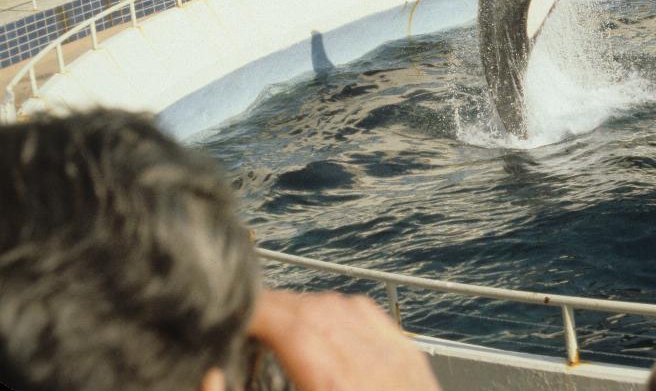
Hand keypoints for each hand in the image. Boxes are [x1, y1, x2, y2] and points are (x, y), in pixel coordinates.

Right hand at [248, 289, 441, 390]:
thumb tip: (214, 379)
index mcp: (337, 386)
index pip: (294, 329)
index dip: (259, 310)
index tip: (232, 308)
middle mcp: (373, 365)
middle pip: (318, 312)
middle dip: (277, 305)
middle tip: (246, 310)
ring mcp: (397, 358)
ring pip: (346, 308)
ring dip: (307, 305)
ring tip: (278, 316)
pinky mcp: (411, 359)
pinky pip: (375, 317)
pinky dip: (343, 309)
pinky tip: (327, 318)